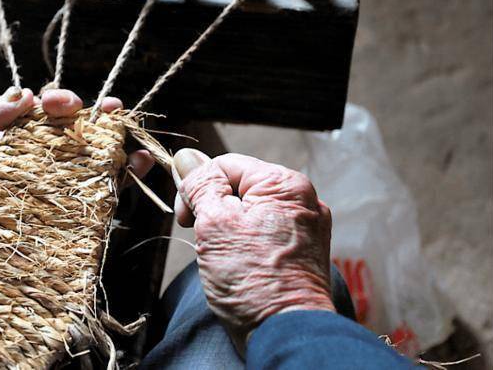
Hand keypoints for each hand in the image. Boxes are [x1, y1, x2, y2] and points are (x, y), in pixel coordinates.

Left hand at [0, 87, 153, 218]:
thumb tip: (27, 94)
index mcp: (15, 143)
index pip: (47, 116)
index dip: (61, 104)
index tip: (64, 105)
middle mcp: (38, 164)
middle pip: (76, 137)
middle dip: (99, 120)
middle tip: (114, 110)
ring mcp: (52, 191)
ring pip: (92, 164)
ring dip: (118, 147)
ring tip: (131, 133)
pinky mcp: (61, 217)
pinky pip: (96, 197)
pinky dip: (121, 180)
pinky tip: (136, 166)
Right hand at [172, 149, 334, 338]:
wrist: (286, 334)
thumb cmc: (252, 281)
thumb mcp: (214, 223)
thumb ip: (201, 185)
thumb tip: (186, 158)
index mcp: (285, 184)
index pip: (225, 164)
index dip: (198, 188)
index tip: (188, 220)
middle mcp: (303, 200)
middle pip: (239, 187)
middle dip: (214, 211)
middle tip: (206, 241)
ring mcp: (306, 228)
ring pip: (249, 212)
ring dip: (228, 229)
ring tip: (225, 258)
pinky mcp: (303, 252)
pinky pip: (265, 234)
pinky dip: (246, 245)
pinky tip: (240, 266)